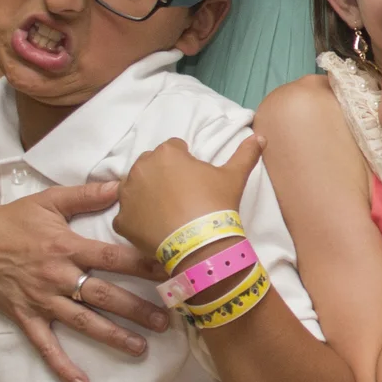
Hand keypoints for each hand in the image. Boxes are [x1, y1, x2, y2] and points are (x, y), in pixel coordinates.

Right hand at [0, 182, 167, 381]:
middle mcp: (58, 276)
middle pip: (104, 295)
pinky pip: (46, 347)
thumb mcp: (48, 201)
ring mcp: (42, 300)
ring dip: (113, 337)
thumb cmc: (12, 220)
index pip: (112, 257)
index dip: (142, 264)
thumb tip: (121, 183)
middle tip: (166, 319)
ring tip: (141, 348)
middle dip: (137, 309)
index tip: (170, 270)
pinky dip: (63, 367)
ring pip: (83, 322)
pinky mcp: (27, 317)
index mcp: (67, 247)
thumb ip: (86, 194)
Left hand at [113, 134, 260, 263]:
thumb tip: (260, 136)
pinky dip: (137, 221)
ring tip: (167, 212)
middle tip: (182, 196)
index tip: (195, 180)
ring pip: (134, 188)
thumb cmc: (216, 204)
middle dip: (162, 176)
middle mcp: (140, 168)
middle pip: (150, 166)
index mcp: (166, 153)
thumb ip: (245, 153)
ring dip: (147, 195)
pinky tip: (155, 229)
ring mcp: (127, 195)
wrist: (201, 244)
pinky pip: (127, 216)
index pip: (174, 148)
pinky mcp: (121, 220)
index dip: (186, 162)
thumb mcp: (235, 177)